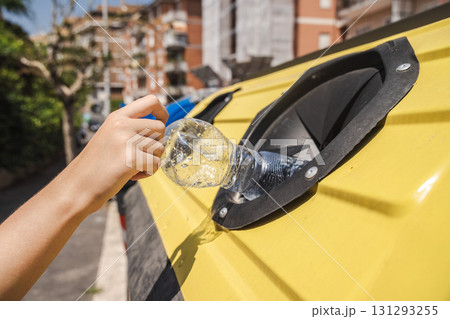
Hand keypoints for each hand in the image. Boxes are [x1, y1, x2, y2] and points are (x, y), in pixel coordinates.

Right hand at [64, 95, 168, 212]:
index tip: (161, 122)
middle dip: (156, 143)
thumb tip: (160, 127)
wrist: (78, 186)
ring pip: (160, 148)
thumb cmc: (97, 164)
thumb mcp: (111, 136)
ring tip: (132, 167)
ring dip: (151, 161)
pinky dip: (147, 173)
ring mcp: (126, 140)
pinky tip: (130, 175)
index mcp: (117, 117)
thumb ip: (130, 128)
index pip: (151, 101)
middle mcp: (122, 125)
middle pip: (160, 127)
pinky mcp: (132, 158)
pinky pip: (156, 164)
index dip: (162, 111)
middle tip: (140, 154)